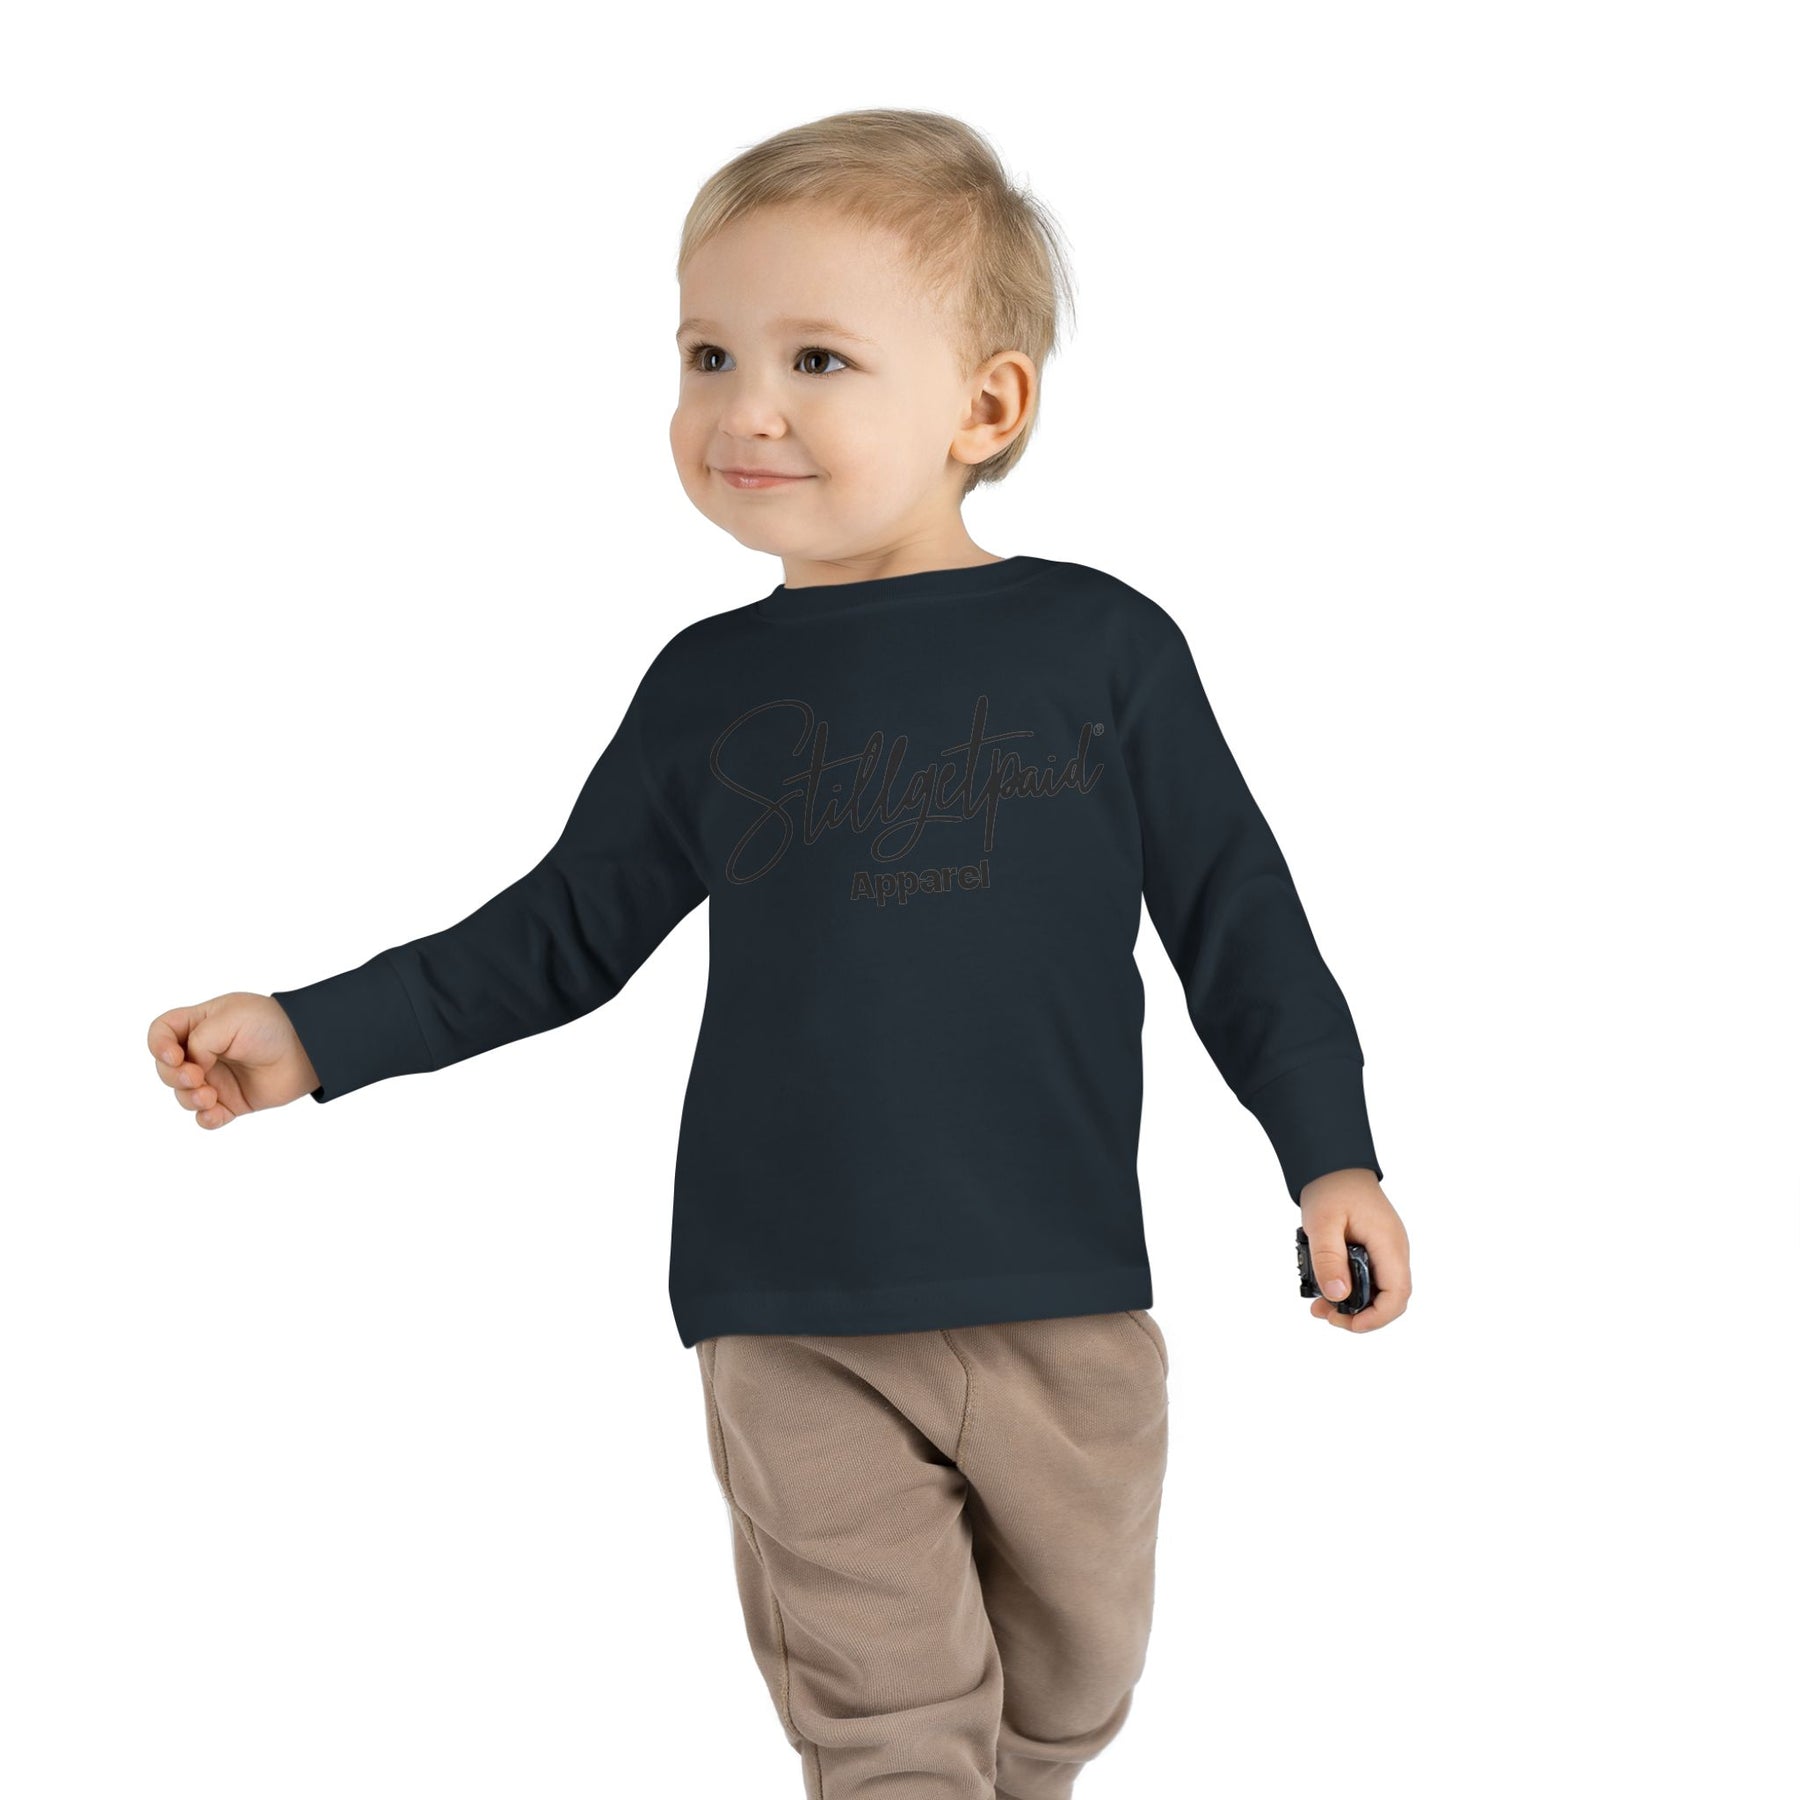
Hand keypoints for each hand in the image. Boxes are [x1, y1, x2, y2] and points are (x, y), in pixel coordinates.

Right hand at [146, 992, 320, 1128]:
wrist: (308, 1049)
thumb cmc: (271, 1026)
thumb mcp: (229, 1020)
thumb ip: (199, 1041)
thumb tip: (192, 1067)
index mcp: (199, 1024)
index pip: (161, 1033)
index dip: (158, 1046)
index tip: (174, 1056)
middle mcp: (204, 1052)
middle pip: (167, 1069)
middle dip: (174, 1076)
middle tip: (197, 1077)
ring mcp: (217, 1078)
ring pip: (184, 1095)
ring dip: (189, 1098)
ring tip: (210, 1096)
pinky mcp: (232, 1101)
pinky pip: (207, 1117)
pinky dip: (206, 1118)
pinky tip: (216, 1113)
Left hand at [1297, 1168, 1410, 1332]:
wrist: (1334, 1164)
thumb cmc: (1331, 1187)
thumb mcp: (1322, 1223)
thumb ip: (1328, 1258)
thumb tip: (1338, 1295)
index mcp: (1388, 1243)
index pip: (1397, 1293)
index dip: (1377, 1317)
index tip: (1350, 1324)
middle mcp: (1394, 1249)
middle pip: (1390, 1298)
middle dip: (1361, 1315)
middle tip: (1326, 1315)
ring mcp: (1387, 1249)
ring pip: (1379, 1290)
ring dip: (1353, 1303)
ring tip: (1320, 1305)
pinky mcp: (1376, 1248)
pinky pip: (1371, 1276)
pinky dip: (1351, 1287)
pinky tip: (1328, 1288)